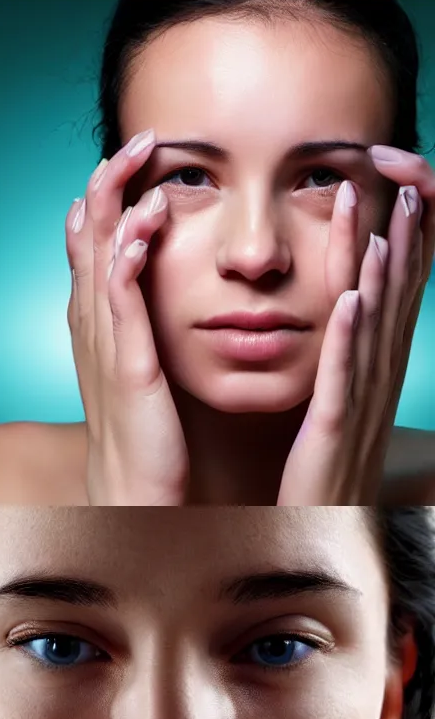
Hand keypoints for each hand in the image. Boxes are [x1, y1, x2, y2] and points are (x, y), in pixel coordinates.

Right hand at [66, 130, 189, 504]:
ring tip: (140, 157)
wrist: (132, 488)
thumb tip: (140, 283)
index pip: (89, 237)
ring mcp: (103, 336)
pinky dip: (131, 250)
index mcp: (92, 317)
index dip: (105, 192)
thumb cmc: (141, 432)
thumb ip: (132, 322)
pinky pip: (122, 292)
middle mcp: (88, 318)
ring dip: (119, 198)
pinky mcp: (126, 357)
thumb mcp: (133, 363)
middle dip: (110, 179)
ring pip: (100, 249)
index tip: (131, 157)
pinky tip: (148, 220)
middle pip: (88, 230)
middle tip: (140, 139)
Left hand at [280, 152, 434, 503]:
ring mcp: (359, 405)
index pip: (388, 294)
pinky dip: (348, 335)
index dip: (400, 242)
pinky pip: (343, 376)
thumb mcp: (332, 406)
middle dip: (405, 238)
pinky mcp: (333, 430)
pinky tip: (348, 298)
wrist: (309, 538)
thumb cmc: (314, 473)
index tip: (398, 189)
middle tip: (409, 179)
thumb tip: (339, 313)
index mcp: (370, 372)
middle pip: (395, 298)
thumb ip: (339, 362)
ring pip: (375, 326)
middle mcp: (375, 381)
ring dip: (381, 272)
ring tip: (386, 218)